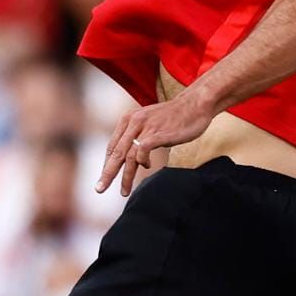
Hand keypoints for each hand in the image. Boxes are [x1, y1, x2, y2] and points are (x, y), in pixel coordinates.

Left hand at [97, 91, 214, 196]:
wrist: (196, 104)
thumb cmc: (175, 116)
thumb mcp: (150, 123)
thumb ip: (139, 137)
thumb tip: (135, 160)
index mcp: (129, 119)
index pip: (112, 146)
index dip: (107, 165)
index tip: (104, 179)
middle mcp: (134, 121)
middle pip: (115, 152)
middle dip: (107, 173)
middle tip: (100, 189)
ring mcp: (146, 126)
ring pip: (128, 155)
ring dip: (125, 176)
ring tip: (124, 191)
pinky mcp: (159, 132)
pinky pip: (143, 150)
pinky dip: (141, 161)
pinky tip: (147, 166)